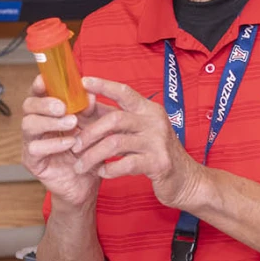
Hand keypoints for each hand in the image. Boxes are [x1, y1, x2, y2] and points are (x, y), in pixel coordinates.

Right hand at [20, 75, 107, 209]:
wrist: (87, 183)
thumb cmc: (87, 152)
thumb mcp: (92, 128)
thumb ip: (89, 111)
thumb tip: (91, 94)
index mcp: (48, 113)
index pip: (38, 93)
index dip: (39, 84)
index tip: (46, 80)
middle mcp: (37, 125)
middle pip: (28, 106)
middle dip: (45, 103)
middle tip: (63, 106)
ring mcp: (31, 143)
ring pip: (28, 125)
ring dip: (51, 122)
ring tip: (72, 123)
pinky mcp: (32, 161)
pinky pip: (35, 148)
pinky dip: (54, 144)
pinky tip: (70, 143)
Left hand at [71, 76, 205, 210]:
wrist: (185, 179)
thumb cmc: (154, 152)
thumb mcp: (137, 132)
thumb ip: (114, 120)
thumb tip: (85, 105)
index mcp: (148, 110)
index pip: (124, 92)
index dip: (103, 86)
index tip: (83, 82)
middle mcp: (155, 121)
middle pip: (115, 119)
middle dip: (90, 132)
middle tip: (74, 145)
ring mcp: (158, 142)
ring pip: (116, 143)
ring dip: (93, 155)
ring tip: (80, 165)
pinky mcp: (159, 163)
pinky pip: (126, 164)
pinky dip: (108, 170)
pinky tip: (101, 173)